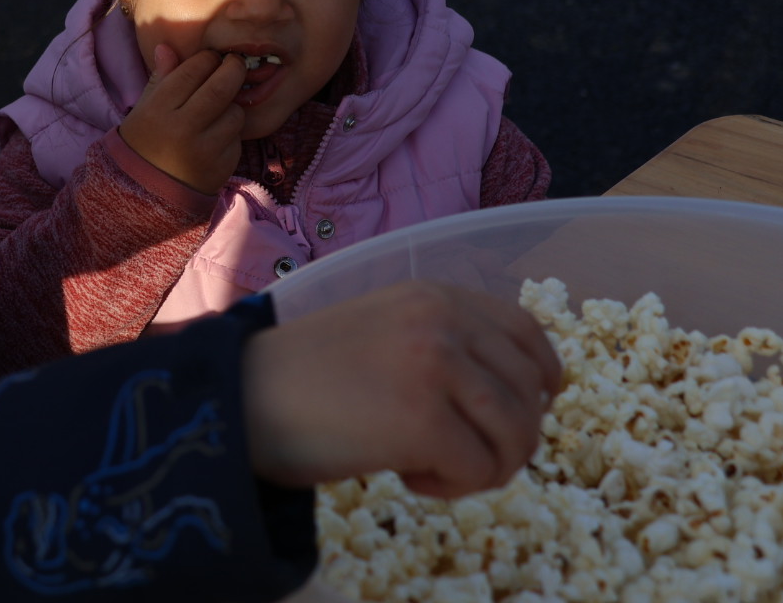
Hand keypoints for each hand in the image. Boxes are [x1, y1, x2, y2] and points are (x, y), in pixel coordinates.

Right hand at [118, 44, 245, 194]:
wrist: (146, 195)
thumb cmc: (144, 144)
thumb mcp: (144, 109)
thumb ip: (160, 78)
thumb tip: (166, 47)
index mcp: (159, 109)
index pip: (193, 70)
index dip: (207, 58)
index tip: (210, 58)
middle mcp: (183, 129)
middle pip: (221, 87)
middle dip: (234, 69)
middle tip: (235, 64)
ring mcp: (205, 150)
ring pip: (236, 112)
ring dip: (233, 104)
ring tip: (220, 107)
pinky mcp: (222, 167)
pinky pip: (237, 138)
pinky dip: (231, 132)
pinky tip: (217, 134)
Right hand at [242, 281, 561, 497]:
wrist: (242, 398)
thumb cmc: (300, 378)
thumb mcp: (381, 330)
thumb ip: (440, 343)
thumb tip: (509, 397)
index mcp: (433, 294)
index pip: (526, 332)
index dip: (540, 379)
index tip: (526, 412)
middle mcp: (443, 320)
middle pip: (530, 392)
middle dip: (509, 439)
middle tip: (460, 459)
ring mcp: (436, 366)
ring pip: (517, 434)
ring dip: (486, 468)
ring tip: (431, 471)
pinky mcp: (424, 419)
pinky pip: (481, 470)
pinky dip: (452, 488)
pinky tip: (407, 478)